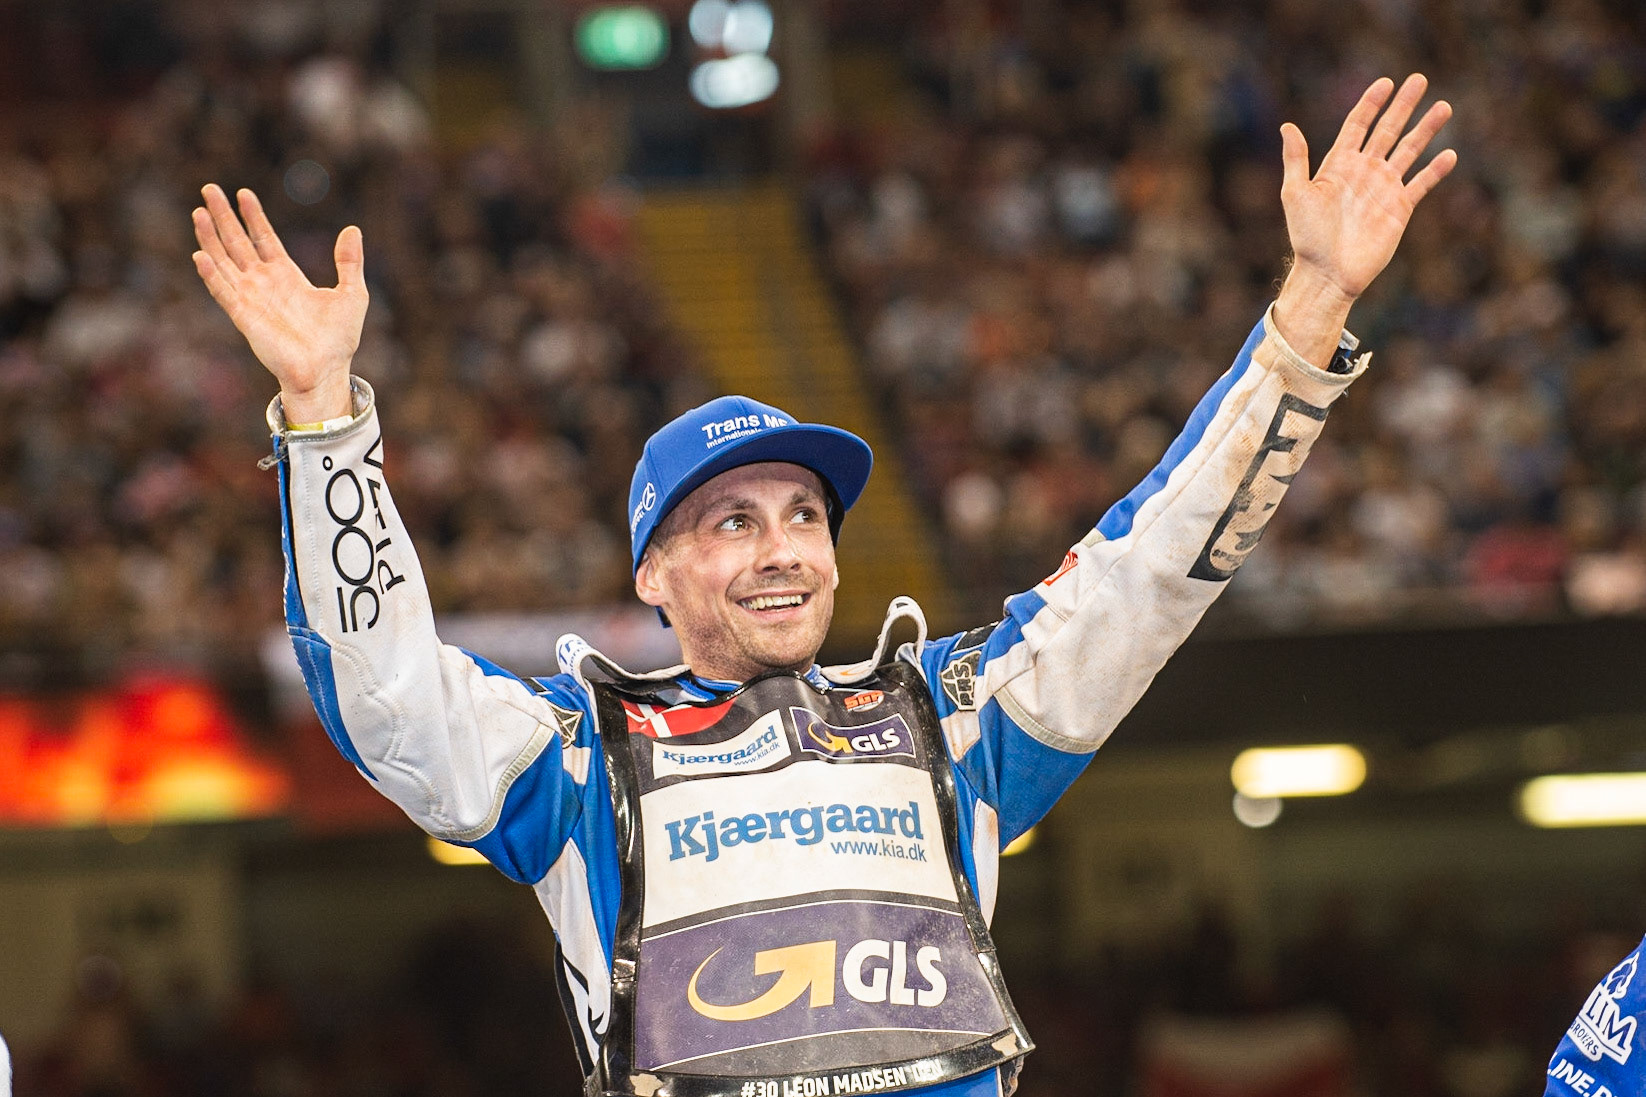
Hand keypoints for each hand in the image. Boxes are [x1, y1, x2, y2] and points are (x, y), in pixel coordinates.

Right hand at [191, 184, 367, 422]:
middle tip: (209, 189)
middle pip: (238, 243)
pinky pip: (223, 291)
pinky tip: (201, 255)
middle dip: (224, 216)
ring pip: (224, 261)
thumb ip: (349, 262)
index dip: (253, 216)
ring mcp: (251, 298)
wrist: (326, 371)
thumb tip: (353, 229)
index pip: (264, 238)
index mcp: (287, 276)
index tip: (243, 193)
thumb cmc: (339, 339)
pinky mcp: (244, 316)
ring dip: (210, 237)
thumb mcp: (352, 293)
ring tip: (198, 211)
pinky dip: (211, 274)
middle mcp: (264, 284)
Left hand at [1272, 74, 1456, 364]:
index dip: (1371, 103)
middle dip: (1403, 106)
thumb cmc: (1306, 237)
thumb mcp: (1295, 194)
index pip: (1358, 125)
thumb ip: (1296, 159)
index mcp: (1338, 165)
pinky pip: (1421, 184)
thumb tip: (1287, 126)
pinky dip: (1435, 170)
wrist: (1327, 273)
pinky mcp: (1399, 209)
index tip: (1385, 82)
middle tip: (1419, 79)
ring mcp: (1383, 189)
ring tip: (1444, 106)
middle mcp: (1364, 172)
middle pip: (1387, 130)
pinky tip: (1449, 154)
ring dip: (1426, 129)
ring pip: (1409, 151)